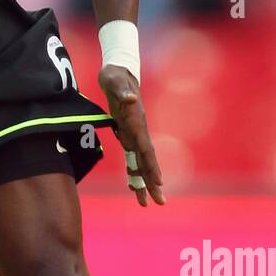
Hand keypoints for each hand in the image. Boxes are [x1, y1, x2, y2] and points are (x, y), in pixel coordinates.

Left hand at [97, 63, 164, 207]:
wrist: (117, 72)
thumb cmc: (115, 76)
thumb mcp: (115, 82)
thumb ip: (123, 92)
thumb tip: (131, 99)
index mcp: (137, 123)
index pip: (145, 148)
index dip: (151, 165)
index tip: (158, 181)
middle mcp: (138, 131)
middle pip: (147, 161)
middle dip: (153, 182)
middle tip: (160, 202)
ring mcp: (133, 134)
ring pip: (140, 163)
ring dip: (143, 183)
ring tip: (146, 203)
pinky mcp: (126, 134)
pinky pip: (131, 158)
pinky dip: (133, 173)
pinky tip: (133, 187)